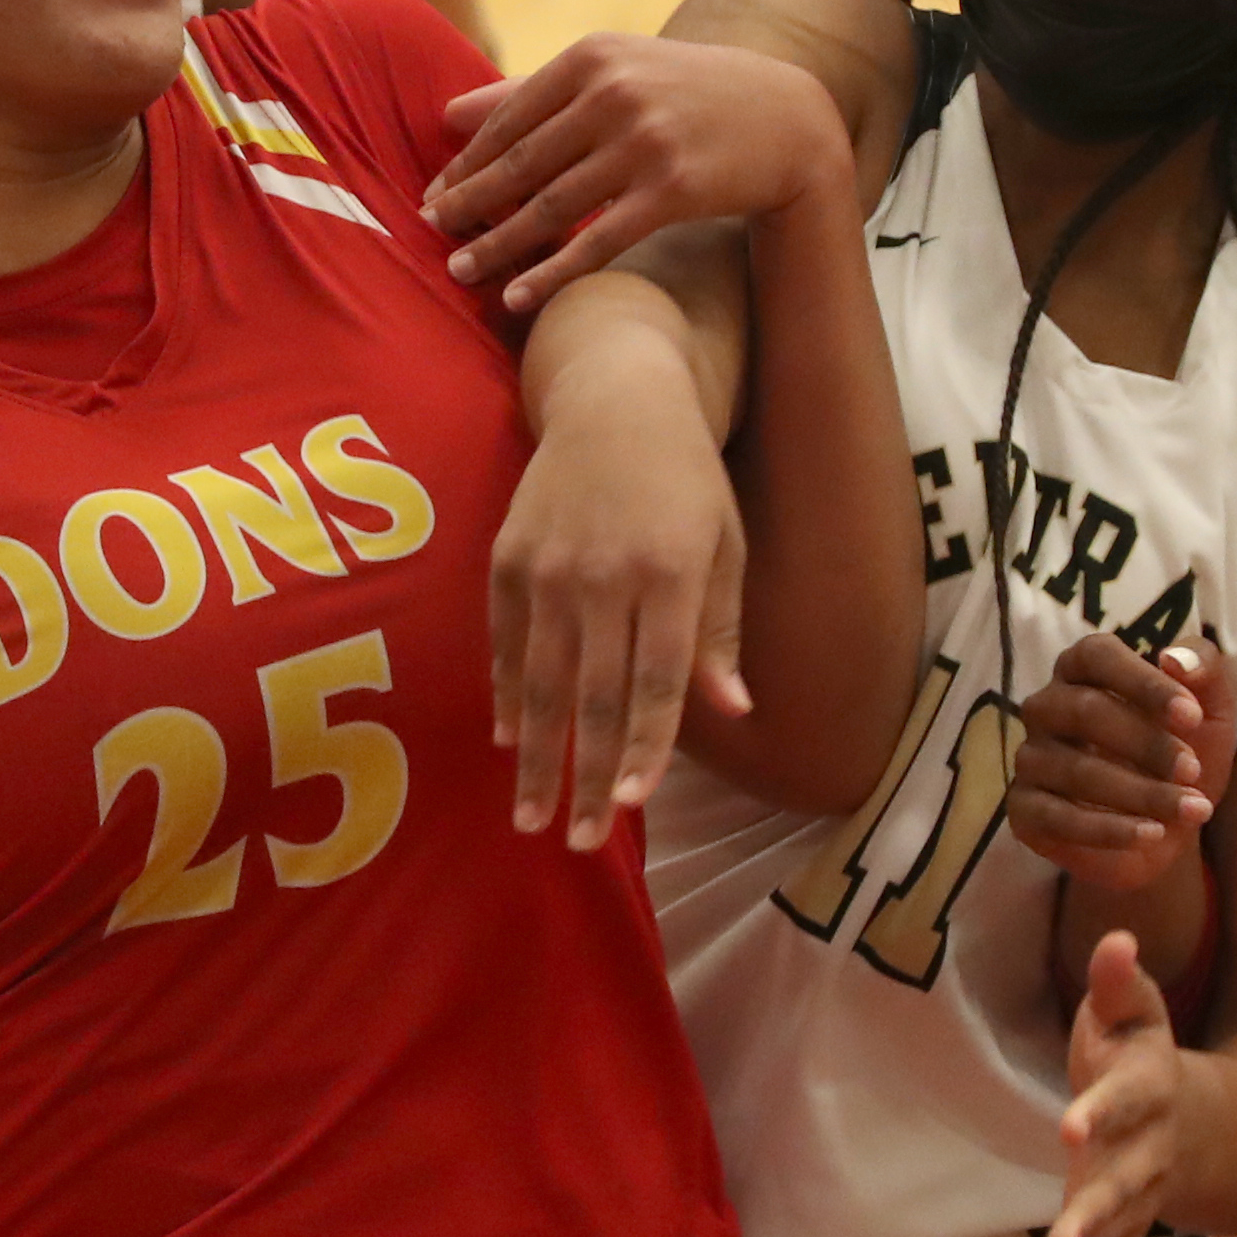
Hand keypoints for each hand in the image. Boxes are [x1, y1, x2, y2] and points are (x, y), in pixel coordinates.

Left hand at [425, 36, 842, 312]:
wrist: (788, 119)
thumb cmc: (687, 96)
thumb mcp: (617, 73)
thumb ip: (532, 92)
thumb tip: (447, 114)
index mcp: (593, 58)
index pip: (510, 118)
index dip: (466, 163)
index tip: (432, 196)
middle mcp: (615, 93)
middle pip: (522, 162)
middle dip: (469, 204)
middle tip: (428, 236)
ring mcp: (644, 142)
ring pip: (551, 205)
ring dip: (497, 244)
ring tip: (459, 272)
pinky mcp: (672, 189)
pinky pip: (597, 240)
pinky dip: (552, 273)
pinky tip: (517, 297)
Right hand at [487, 337, 751, 847]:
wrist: (615, 396)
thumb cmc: (688, 478)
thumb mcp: (727, 543)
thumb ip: (722, 631)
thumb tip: (731, 712)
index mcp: (671, 572)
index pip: (658, 680)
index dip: (646, 747)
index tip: (634, 805)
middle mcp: (605, 573)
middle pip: (596, 695)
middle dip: (588, 776)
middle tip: (580, 841)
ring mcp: (549, 566)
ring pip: (543, 679)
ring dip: (539, 755)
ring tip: (533, 816)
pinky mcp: (508, 556)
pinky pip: (506, 640)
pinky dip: (509, 693)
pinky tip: (511, 739)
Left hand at [991, 932, 1181, 1236]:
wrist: (1201, 1130)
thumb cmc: (1145, 1060)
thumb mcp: (1136, 1014)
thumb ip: (1120, 981)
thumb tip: (1116, 936)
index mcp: (1149, 1098)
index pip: (1126, 1103)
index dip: (1102, 1112)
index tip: (1069, 1126)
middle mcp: (1145, 1163)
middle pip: (1121, 1194)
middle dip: (1093, 1219)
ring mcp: (1131, 1213)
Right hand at [1007, 633, 1236, 887]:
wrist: (1165, 836)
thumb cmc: (1180, 757)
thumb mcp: (1211, 712)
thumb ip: (1205, 669)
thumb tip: (1175, 657)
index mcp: (1083, 668)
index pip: (1098, 656)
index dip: (1144, 683)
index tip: (1192, 716)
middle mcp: (1047, 706)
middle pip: (1086, 711)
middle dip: (1148, 743)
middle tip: (1193, 771)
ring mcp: (1029, 758)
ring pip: (1078, 770)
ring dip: (1141, 793)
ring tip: (1192, 809)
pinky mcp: (1024, 808)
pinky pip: (1059, 817)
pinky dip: (1110, 828)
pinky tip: (1153, 834)